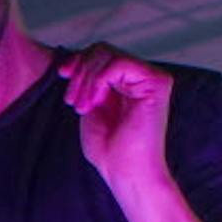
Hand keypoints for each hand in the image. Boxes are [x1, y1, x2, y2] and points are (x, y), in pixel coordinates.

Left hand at [60, 43, 172, 193]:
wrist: (125, 171)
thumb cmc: (107, 149)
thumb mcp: (89, 107)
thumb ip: (87, 82)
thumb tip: (75, 58)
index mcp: (127, 81)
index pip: (101, 53)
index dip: (79, 61)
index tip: (63, 75)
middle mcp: (142, 76)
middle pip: (103, 50)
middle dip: (80, 72)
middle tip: (72, 101)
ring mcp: (152, 77)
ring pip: (108, 54)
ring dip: (85, 80)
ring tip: (81, 106)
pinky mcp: (157, 82)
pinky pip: (119, 63)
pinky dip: (98, 81)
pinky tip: (94, 103)